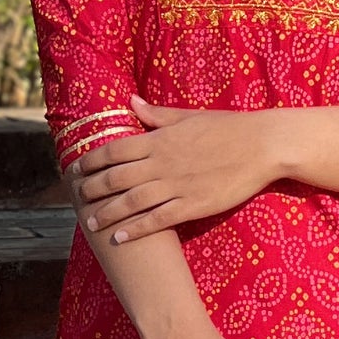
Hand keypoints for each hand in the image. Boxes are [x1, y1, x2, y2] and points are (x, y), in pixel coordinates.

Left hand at [74, 99, 277, 242]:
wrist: (263, 145)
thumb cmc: (227, 128)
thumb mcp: (189, 117)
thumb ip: (156, 115)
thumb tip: (130, 101)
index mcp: (159, 139)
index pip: (113, 150)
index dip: (90, 161)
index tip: (76, 169)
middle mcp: (162, 163)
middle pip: (115, 178)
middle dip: (92, 189)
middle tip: (77, 198)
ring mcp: (177, 186)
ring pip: (132, 202)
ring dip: (108, 213)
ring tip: (91, 223)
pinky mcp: (193, 205)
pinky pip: (158, 220)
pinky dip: (136, 229)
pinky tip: (120, 237)